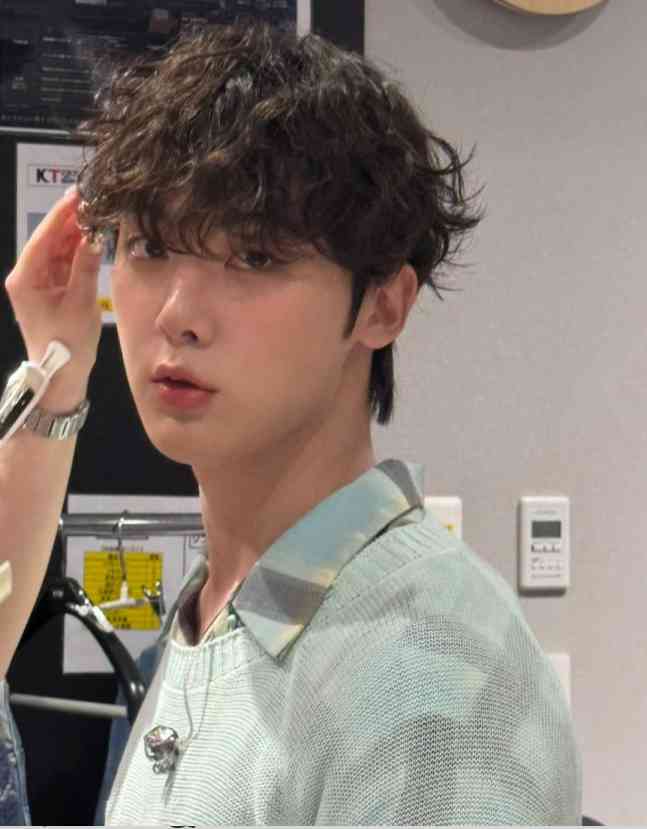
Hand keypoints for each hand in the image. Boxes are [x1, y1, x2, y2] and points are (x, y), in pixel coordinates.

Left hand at [4, 188, 103, 406]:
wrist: (61, 374)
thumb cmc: (66, 344)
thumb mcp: (80, 303)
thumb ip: (85, 266)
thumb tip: (94, 237)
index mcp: (25, 280)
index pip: (43, 239)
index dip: (60, 215)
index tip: (77, 196)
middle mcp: (26, 278)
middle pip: (47, 241)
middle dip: (68, 222)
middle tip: (89, 201)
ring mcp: (37, 284)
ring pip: (55, 251)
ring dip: (74, 235)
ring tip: (93, 216)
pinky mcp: (48, 291)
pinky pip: (61, 264)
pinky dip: (75, 252)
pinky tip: (90, 239)